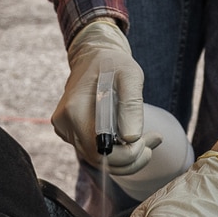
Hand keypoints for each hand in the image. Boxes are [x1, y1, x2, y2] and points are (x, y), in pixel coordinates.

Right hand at [51, 18, 157, 174]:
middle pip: (98, 160)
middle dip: (130, 158)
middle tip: (153, 141)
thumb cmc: (113, 64)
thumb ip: (131, 106)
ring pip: (97, 159)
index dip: (128, 155)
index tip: (148, 140)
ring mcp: (64, 130)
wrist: (93, 56)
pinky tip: (128, 137)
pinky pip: (93, 152)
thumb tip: (130, 139)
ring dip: (125, 157)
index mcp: (75, 110)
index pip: (101, 151)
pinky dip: (114, 151)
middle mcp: (65, 124)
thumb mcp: (130, 76)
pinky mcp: (69, 133)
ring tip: (146, 140)